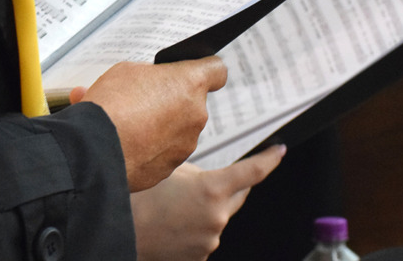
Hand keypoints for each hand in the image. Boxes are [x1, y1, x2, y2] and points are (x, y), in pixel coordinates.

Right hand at [72, 57, 227, 191]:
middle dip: (173, 100)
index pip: (216, 71)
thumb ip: (150, 76)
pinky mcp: (172, 167)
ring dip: (162, 126)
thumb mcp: (127, 71)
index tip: (195, 71)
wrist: (95, 149)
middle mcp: (195, 114)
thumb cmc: (111, 105)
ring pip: (178, 129)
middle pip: (192, 102)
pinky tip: (130, 143)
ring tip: (132, 124)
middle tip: (146, 99)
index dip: (205, 69)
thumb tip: (150, 84)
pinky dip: (152, 148)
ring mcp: (185, 144)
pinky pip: (166, 152)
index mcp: (189, 83)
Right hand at [131, 149, 285, 260]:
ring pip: (219, 216)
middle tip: (216, 177)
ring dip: (208, 208)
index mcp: (213, 189)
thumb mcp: (173, 171)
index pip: (252, 172)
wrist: (124, 232)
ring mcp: (211, 240)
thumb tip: (207, 177)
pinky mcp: (202, 256)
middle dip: (233, 185)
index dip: (269, 159)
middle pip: (238, 195)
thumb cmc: (143, 198)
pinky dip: (197, 226)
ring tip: (176, 205)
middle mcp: (218, 217)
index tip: (279, 151)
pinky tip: (175, 222)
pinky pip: (206, 235)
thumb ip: (198, 173)